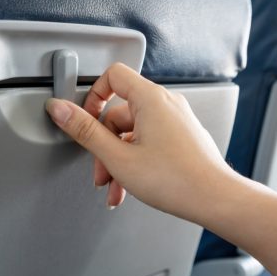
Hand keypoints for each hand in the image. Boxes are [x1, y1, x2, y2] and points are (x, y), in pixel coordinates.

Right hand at [46, 63, 238, 221]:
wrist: (215, 199)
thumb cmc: (177, 180)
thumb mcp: (118, 157)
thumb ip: (85, 131)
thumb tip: (60, 109)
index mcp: (150, 99)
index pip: (113, 76)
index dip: (93, 96)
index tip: (83, 119)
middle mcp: (166, 105)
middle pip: (119, 114)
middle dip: (105, 146)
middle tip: (101, 171)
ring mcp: (176, 121)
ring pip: (133, 134)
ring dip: (118, 161)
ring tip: (115, 187)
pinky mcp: (181, 137)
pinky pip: (149, 142)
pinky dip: (136, 161)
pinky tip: (130, 187)